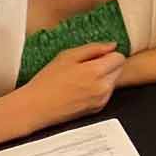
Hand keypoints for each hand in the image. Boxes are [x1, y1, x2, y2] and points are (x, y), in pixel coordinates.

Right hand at [8, 42, 124, 130]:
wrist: (36, 107)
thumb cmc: (47, 81)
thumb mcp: (67, 56)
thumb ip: (93, 48)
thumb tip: (112, 46)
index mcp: (96, 72)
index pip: (119, 57)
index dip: (107, 54)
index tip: (95, 56)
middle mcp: (103, 87)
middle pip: (119, 69)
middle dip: (107, 65)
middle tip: (86, 67)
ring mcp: (101, 100)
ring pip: (113, 81)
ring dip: (104, 77)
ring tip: (81, 78)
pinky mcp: (98, 109)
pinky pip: (106, 93)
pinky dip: (99, 89)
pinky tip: (81, 89)